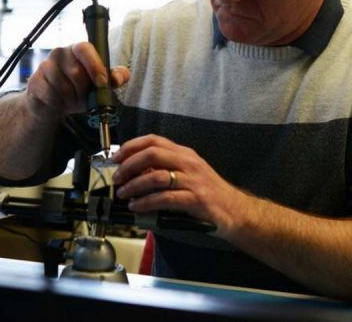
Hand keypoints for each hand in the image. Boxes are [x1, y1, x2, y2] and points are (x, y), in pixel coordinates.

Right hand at [24, 42, 129, 119]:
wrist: (52, 105)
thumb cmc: (79, 90)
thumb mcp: (100, 85)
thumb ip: (115, 78)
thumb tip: (118, 78)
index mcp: (78, 50)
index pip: (85, 48)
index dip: (94, 65)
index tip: (102, 83)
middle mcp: (60, 53)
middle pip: (76, 72)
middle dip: (83, 90)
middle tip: (83, 96)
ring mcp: (45, 66)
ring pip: (63, 86)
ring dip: (71, 98)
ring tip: (71, 99)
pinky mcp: (34, 81)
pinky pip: (50, 95)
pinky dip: (58, 104)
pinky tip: (58, 102)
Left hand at [111, 135, 252, 237]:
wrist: (235, 211)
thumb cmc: (208, 192)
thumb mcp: (189, 173)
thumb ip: (166, 169)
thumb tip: (135, 171)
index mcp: (185, 153)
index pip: (154, 140)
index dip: (131, 146)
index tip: (115, 157)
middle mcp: (189, 163)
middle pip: (152, 154)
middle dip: (129, 165)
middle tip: (117, 178)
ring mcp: (193, 181)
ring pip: (156, 177)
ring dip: (134, 186)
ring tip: (123, 195)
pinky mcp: (195, 199)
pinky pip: (165, 198)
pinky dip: (146, 202)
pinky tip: (137, 207)